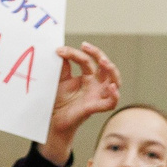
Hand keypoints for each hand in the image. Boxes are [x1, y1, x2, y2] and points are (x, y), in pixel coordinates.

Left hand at [39, 43, 121, 165]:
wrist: (52, 119)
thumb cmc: (58, 99)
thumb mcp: (59, 78)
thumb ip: (63, 65)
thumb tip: (61, 49)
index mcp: (88, 76)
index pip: (87, 60)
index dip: (75, 53)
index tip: (59, 50)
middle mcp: (96, 84)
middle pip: (105, 66)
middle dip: (98, 54)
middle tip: (86, 47)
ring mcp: (97, 95)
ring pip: (114, 80)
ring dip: (112, 70)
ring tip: (104, 62)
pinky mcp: (95, 107)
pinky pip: (111, 103)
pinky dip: (114, 95)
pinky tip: (111, 88)